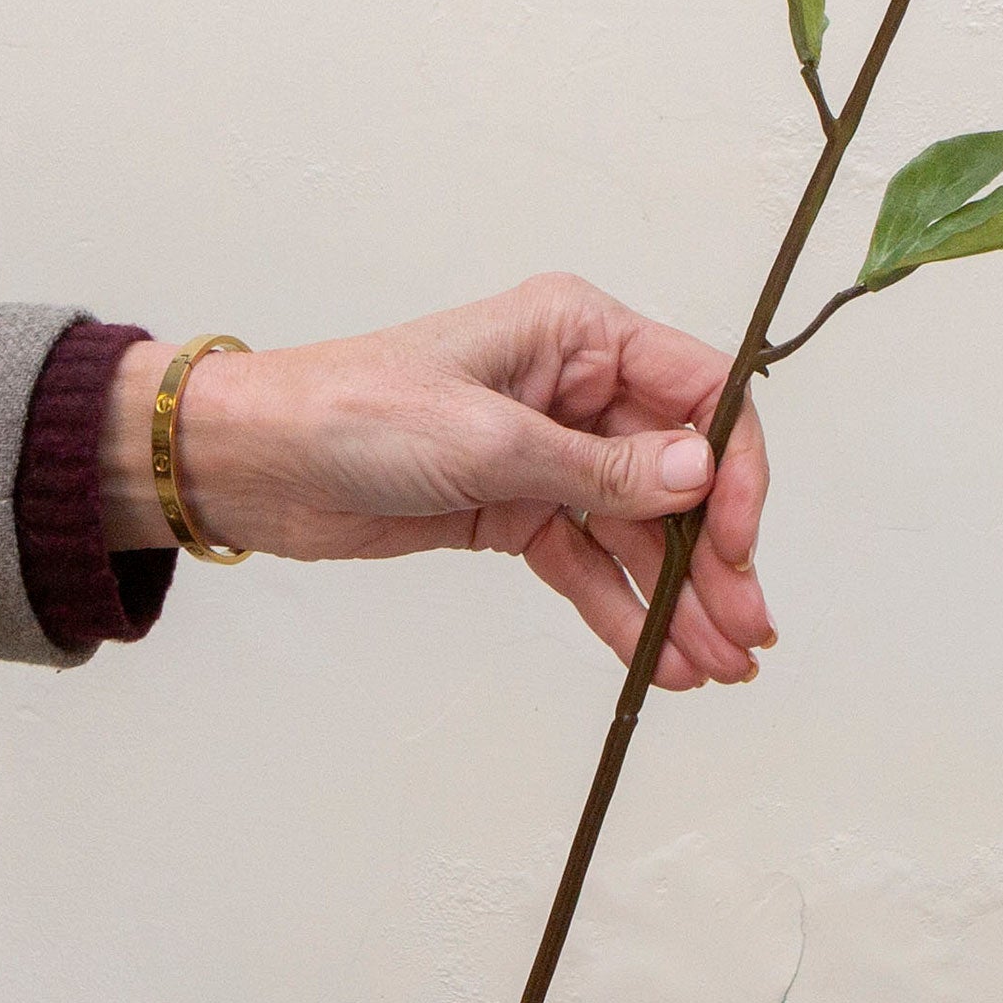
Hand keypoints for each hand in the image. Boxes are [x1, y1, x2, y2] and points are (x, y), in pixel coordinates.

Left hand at [100, 277, 775, 689]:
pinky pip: (589, 563)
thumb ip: (598, 468)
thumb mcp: (484, 440)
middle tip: (746, 633)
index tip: (736, 544)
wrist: (256, 462)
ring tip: (713, 669)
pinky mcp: (515, 508)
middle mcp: (574, 388)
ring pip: (639, 531)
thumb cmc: (350, 412)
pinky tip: (657, 659)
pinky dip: (623, 611)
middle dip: (715, 558)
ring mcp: (547, 452)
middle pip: (677, 476)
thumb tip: (697, 473)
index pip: (700, 393)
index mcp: (576, 334)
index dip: (732, 471)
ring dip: (678, 599)